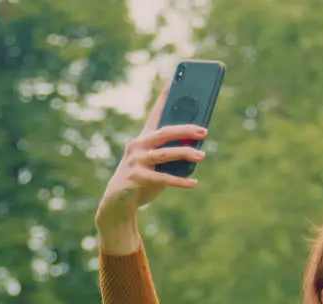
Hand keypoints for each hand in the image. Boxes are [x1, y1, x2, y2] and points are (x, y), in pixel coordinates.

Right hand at [95, 80, 209, 238]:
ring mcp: (136, 162)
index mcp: (143, 139)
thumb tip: (197, 150)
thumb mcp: (157, 166)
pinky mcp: (136, 178)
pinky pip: (163, 178)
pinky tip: (194, 182)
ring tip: (202, 155)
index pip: (155, 114)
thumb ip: (171, 157)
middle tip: (205, 131)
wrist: (117, 204)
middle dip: (185, 129)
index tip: (174, 80)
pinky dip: (180, 181)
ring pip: (164, 154)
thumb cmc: (141, 181)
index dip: (164, 97)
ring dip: (185, 154)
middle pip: (164, 132)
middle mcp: (137, 146)